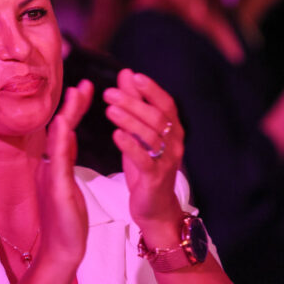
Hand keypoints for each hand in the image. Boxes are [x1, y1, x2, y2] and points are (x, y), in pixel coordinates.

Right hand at [36, 79, 93, 268]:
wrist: (61, 251)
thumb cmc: (66, 222)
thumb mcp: (67, 184)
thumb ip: (66, 159)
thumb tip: (68, 134)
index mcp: (56, 166)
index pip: (66, 131)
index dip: (74, 109)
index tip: (85, 88)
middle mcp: (50, 167)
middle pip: (60, 129)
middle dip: (72, 105)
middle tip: (84, 83)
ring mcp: (52, 177)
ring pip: (58, 141)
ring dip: (66, 115)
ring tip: (75, 94)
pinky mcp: (57, 190)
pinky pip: (58, 162)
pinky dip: (60, 141)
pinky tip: (64, 125)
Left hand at [104, 69, 185, 236]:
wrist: (155, 209)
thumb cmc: (146, 168)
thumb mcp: (139, 134)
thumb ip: (135, 104)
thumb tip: (127, 74)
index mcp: (173, 131)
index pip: (166, 104)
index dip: (152, 89)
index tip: (134, 76)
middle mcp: (174, 144)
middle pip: (157, 117)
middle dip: (134, 102)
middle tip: (110, 93)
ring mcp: (167, 161)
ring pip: (151, 135)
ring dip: (130, 120)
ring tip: (109, 109)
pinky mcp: (155, 178)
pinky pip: (144, 159)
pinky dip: (130, 145)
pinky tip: (116, 135)